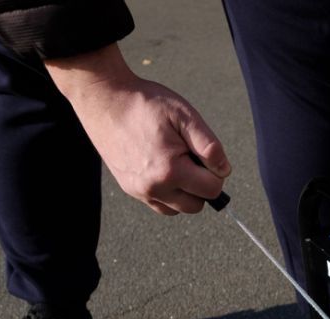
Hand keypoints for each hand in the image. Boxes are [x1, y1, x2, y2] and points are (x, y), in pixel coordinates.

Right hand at [46, 44, 229, 215]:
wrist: (105, 99)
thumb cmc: (146, 104)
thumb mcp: (185, 116)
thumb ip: (209, 146)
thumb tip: (224, 170)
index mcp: (170, 170)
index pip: (212, 189)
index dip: (215, 171)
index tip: (202, 152)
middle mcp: (154, 188)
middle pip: (197, 205)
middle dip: (202, 184)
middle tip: (190, 157)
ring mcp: (140, 191)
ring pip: (179, 208)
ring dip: (186, 191)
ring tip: (177, 162)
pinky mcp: (130, 189)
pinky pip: (160, 205)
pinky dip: (169, 194)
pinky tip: (165, 169)